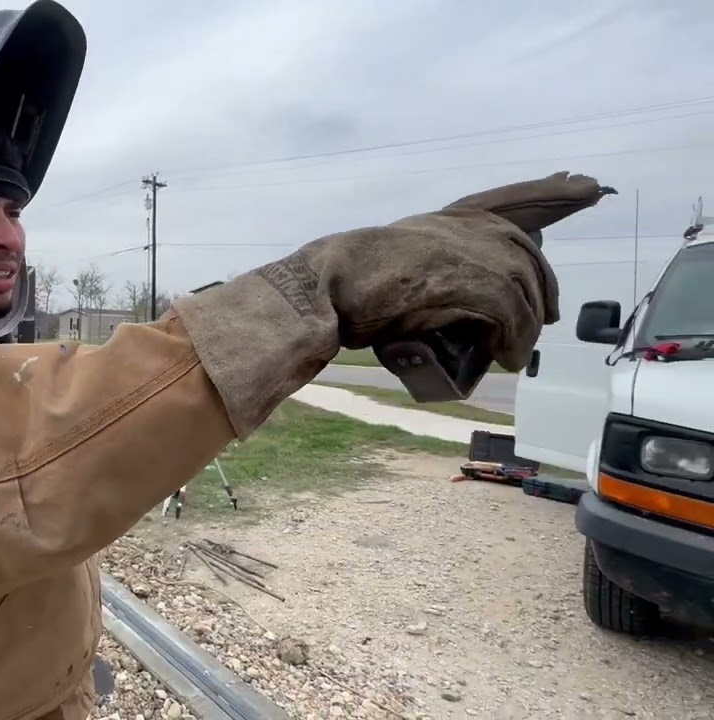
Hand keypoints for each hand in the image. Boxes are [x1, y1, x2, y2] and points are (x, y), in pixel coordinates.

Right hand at [171, 171, 615, 435]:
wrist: (321, 288)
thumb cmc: (344, 285)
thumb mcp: (395, 268)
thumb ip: (422, 271)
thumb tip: (443, 304)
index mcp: (439, 222)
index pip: (506, 200)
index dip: (549, 192)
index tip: (587, 186)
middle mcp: (456, 227)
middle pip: (522, 247)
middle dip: (545, 282)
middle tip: (549, 317)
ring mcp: (460, 250)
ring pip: (520, 286)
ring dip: (524, 326)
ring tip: (512, 355)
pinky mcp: (461, 279)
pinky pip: (508, 310)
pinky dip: (513, 336)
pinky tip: (505, 356)